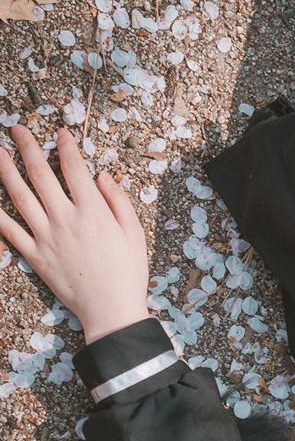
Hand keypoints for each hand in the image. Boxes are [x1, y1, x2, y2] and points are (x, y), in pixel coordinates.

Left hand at [0, 123, 149, 341]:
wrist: (110, 310)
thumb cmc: (128, 272)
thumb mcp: (135, 233)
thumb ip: (118, 200)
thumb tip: (102, 176)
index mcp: (93, 211)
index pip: (74, 167)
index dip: (66, 145)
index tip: (60, 133)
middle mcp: (65, 218)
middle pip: (41, 174)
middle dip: (28, 147)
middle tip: (17, 129)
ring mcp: (46, 236)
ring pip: (20, 196)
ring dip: (6, 170)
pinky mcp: (35, 255)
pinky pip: (10, 230)